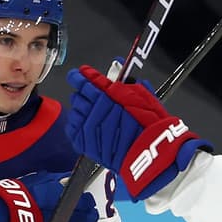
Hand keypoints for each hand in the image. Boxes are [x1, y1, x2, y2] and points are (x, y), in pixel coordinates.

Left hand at [65, 65, 210, 200]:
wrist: (146, 154)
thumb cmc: (149, 127)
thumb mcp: (143, 97)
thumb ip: (127, 82)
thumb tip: (121, 67)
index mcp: (106, 92)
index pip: (85, 79)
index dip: (82, 76)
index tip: (82, 74)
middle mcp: (93, 106)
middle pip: (78, 93)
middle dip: (84, 93)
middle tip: (94, 98)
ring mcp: (86, 124)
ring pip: (75, 110)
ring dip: (82, 110)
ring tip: (96, 116)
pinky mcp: (82, 140)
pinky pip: (72, 128)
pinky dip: (78, 126)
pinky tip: (90, 127)